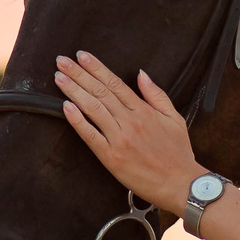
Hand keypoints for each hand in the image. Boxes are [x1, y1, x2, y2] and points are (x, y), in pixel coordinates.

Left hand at [54, 52, 198, 210]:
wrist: (179, 183)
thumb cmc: (178, 153)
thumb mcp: (174, 118)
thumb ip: (156, 94)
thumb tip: (141, 74)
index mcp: (143, 110)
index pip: (115, 83)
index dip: (96, 68)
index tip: (82, 56)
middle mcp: (129, 121)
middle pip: (100, 91)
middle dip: (78, 74)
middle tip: (62, 61)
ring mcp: (119, 138)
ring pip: (92, 108)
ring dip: (73, 91)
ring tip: (59, 78)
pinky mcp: (111, 157)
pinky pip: (90, 135)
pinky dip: (77, 120)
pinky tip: (65, 107)